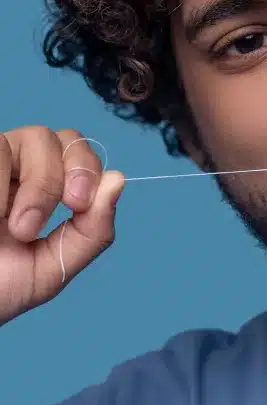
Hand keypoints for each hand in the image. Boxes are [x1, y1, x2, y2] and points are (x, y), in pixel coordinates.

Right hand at [0, 126, 124, 325]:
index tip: (80, 204)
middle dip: (73, 171)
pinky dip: (2, 187)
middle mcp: (14, 171)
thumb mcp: (52, 267)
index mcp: (38, 191)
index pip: (77, 153)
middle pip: (61, 138)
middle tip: (69, 206)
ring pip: (33, 137)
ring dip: (39, 186)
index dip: (88, 170)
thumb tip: (118, 179)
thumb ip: (92, 231)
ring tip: (19, 229)